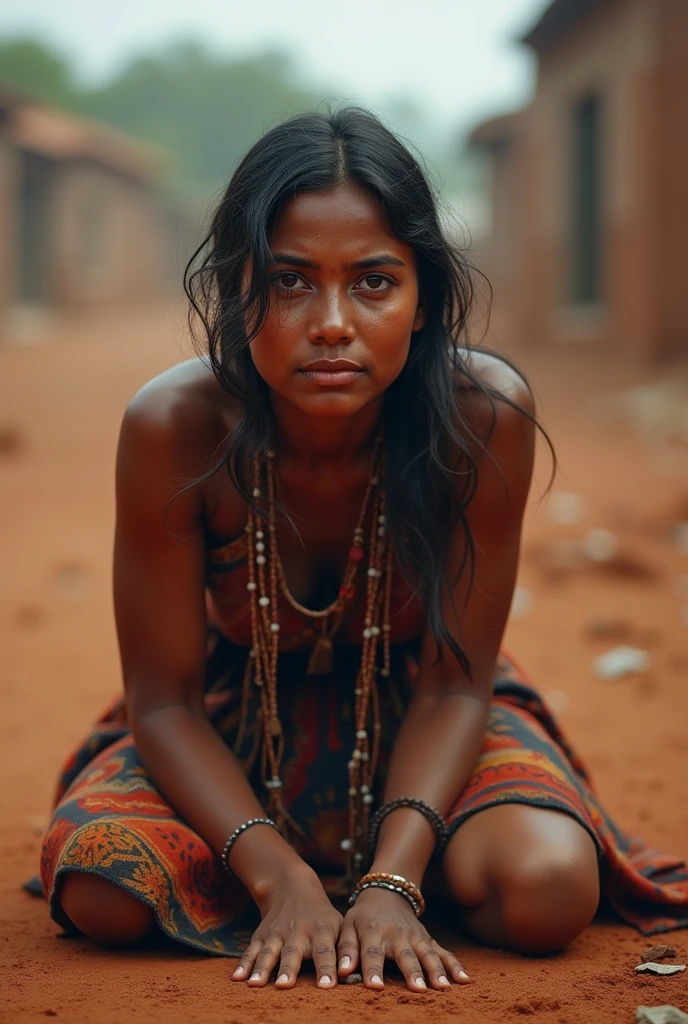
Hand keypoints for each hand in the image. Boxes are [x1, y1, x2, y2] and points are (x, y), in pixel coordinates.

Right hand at [232, 865, 341, 988]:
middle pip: (293, 952)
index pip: (325, 951)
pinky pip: (250, 950)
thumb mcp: (339, 926)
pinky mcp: (261, 935)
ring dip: (262, 967)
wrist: (292, 888)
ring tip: (256, 984)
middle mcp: (298, 931)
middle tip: (285, 986)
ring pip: (269, 951)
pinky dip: (243, 963)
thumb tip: (353, 974)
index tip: (327, 985)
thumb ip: (345, 950)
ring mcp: (277, 933)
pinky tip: (237, 978)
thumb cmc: (322, 917)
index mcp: (321, 930)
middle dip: (288, 969)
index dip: (326, 968)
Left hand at [337, 887, 469, 991]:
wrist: (386, 892)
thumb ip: (346, 949)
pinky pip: (443, 952)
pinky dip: (454, 965)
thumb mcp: (348, 926)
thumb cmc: (363, 916)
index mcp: (373, 932)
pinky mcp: (428, 938)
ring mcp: (416, 936)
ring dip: (436, 970)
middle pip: (405, 955)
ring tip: (443, 987)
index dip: (372, 970)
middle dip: (412, 972)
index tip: (375, 986)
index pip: (372, 953)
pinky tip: (464, 979)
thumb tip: (340, 972)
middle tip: (418, 989)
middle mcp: (397, 934)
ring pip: (428, 954)